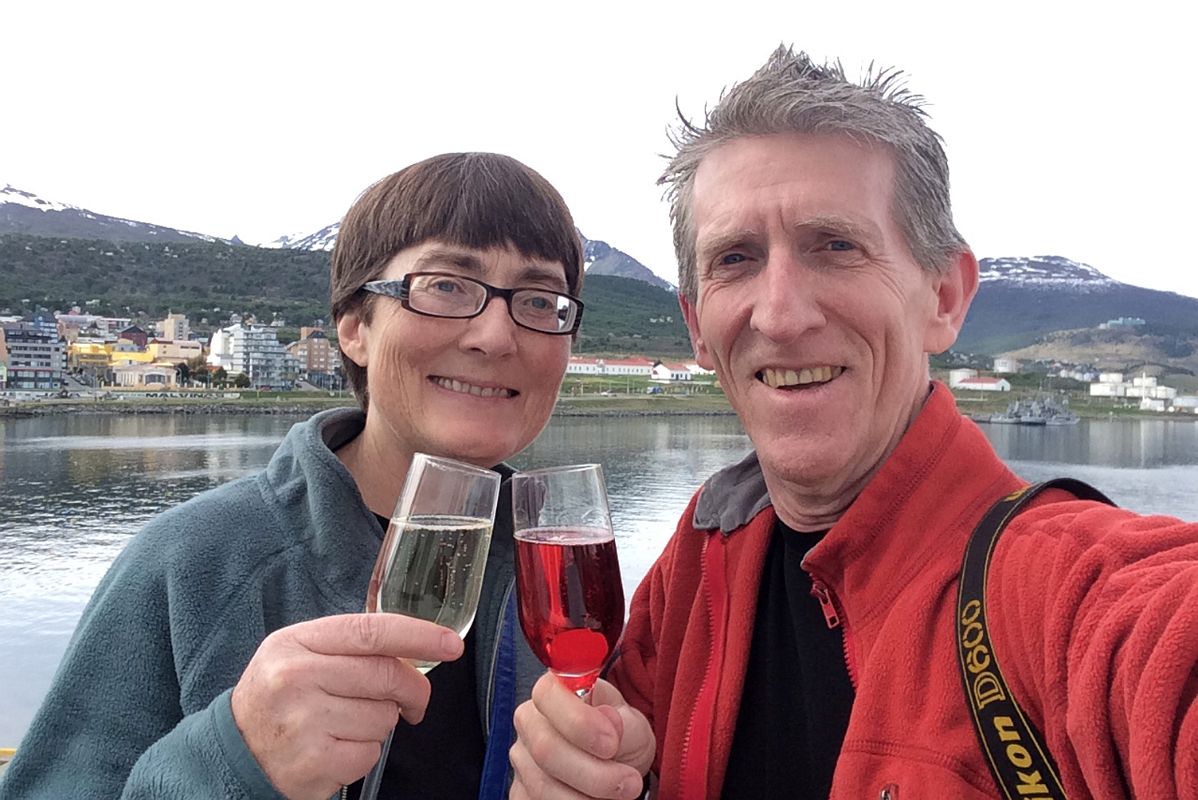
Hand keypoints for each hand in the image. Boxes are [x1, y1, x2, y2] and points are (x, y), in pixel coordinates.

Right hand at [230, 613, 463, 799]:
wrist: (236, 751)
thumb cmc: (280, 697)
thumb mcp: (298, 653)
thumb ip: (348, 644)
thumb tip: (415, 646)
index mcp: (296, 643)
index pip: (369, 631)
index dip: (419, 635)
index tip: (451, 644)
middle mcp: (297, 678)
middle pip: (387, 675)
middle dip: (414, 689)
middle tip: (414, 701)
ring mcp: (304, 723)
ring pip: (384, 716)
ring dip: (381, 722)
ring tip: (347, 723)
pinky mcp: (314, 763)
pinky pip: (371, 752)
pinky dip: (365, 752)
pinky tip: (338, 747)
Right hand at [510, 674, 654, 799]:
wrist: (620, 765)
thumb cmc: (621, 736)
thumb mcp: (632, 723)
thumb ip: (621, 721)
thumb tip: (607, 719)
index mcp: (552, 692)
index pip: (547, 695)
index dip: (579, 721)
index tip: (611, 743)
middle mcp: (529, 723)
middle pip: (546, 749)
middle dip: (595, 773)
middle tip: (629, 781)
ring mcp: (522, 759)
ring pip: (544, 786)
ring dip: (589, 796)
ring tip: (620, 793)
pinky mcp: (521, 792)